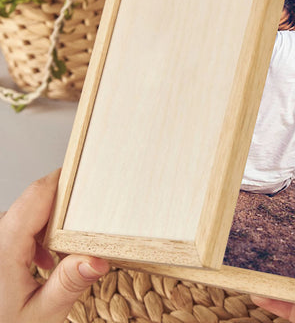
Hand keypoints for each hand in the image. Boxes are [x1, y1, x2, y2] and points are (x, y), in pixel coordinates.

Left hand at [0, 170, 109, 322]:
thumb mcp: (39, 315)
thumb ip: (68, 284)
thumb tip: (98, 258)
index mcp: (3, 247)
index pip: (39, 193)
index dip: (66, 179)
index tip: (92, 173)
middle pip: (37, 200)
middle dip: (68, 206)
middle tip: (94, 216)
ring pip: (29, 212)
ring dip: (54, 223)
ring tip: (70, 247)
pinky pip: (20, 226)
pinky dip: (40, 234)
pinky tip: (48, 258)